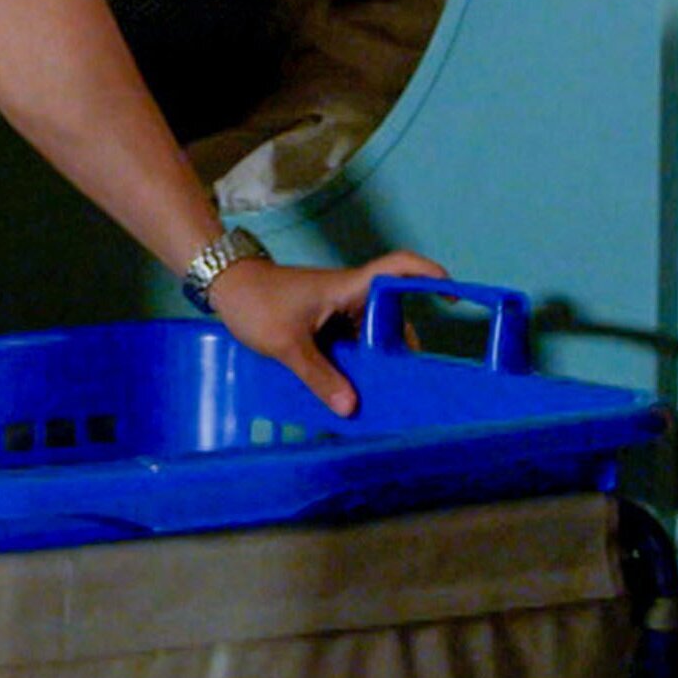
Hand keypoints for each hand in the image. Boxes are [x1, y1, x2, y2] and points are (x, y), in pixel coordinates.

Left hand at [206, 249, 445, 418]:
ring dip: (376, 361)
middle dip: (402, 347)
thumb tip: (350, 408)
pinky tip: (353, 392)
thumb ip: (319, 377)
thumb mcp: (287, 345)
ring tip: (386, 396)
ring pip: (369, 335)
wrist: (224, 288)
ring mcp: (336, 311)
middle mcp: (348, 297)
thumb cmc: (256, 303)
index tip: (452, 293)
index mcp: (348, 288)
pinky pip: (349, 345)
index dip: (429, 275)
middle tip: (413, 383)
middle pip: (391, 317)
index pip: (399, 269)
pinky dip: (355, 364)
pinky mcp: (323, 324)